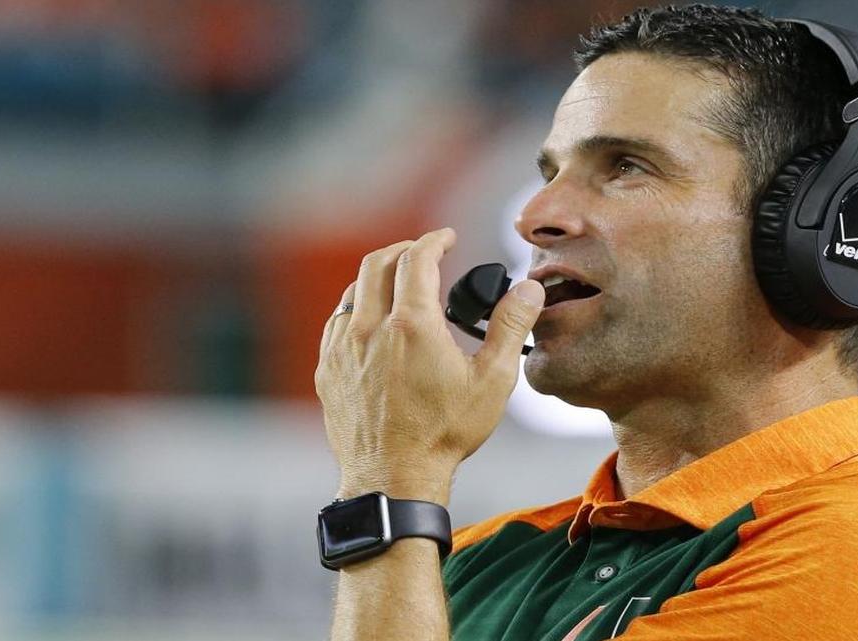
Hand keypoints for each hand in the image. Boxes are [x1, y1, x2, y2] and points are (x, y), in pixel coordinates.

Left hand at [315, 227, 544, 501]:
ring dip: (377, 278)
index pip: (417, 259)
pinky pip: (336, 323)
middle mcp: (369, 330)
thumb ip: (510, 328)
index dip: (434, 241)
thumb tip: (529, 290)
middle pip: (377, 264)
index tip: (446, 238)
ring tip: (399, 284)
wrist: (393, 479)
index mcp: (412, 325)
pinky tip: (371, 321)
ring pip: (352, 291)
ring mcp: (343, 350)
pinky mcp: (329, 372)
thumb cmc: (444, 435)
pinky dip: (356, 308)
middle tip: (424, 252)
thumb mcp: (492, 381)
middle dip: (403, 250)